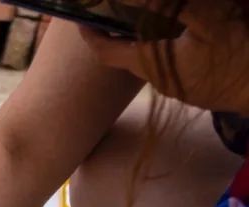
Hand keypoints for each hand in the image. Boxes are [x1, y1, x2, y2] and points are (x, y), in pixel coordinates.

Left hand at [81, 1, 248, 113]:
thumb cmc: (237, 56)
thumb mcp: (208, 20)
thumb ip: (172, 5)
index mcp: (150, 63)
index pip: (106, 52)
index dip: (91, 35)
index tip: (82, 19)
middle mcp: (157, 79)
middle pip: (126, 54)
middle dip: (118, 31)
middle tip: (115, 10)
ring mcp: (176, 86)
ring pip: (149, 57)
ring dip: (144, 36)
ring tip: (147, 14)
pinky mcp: (193, 88)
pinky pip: (169, 62)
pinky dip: (165, 43)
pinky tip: (180, 30)